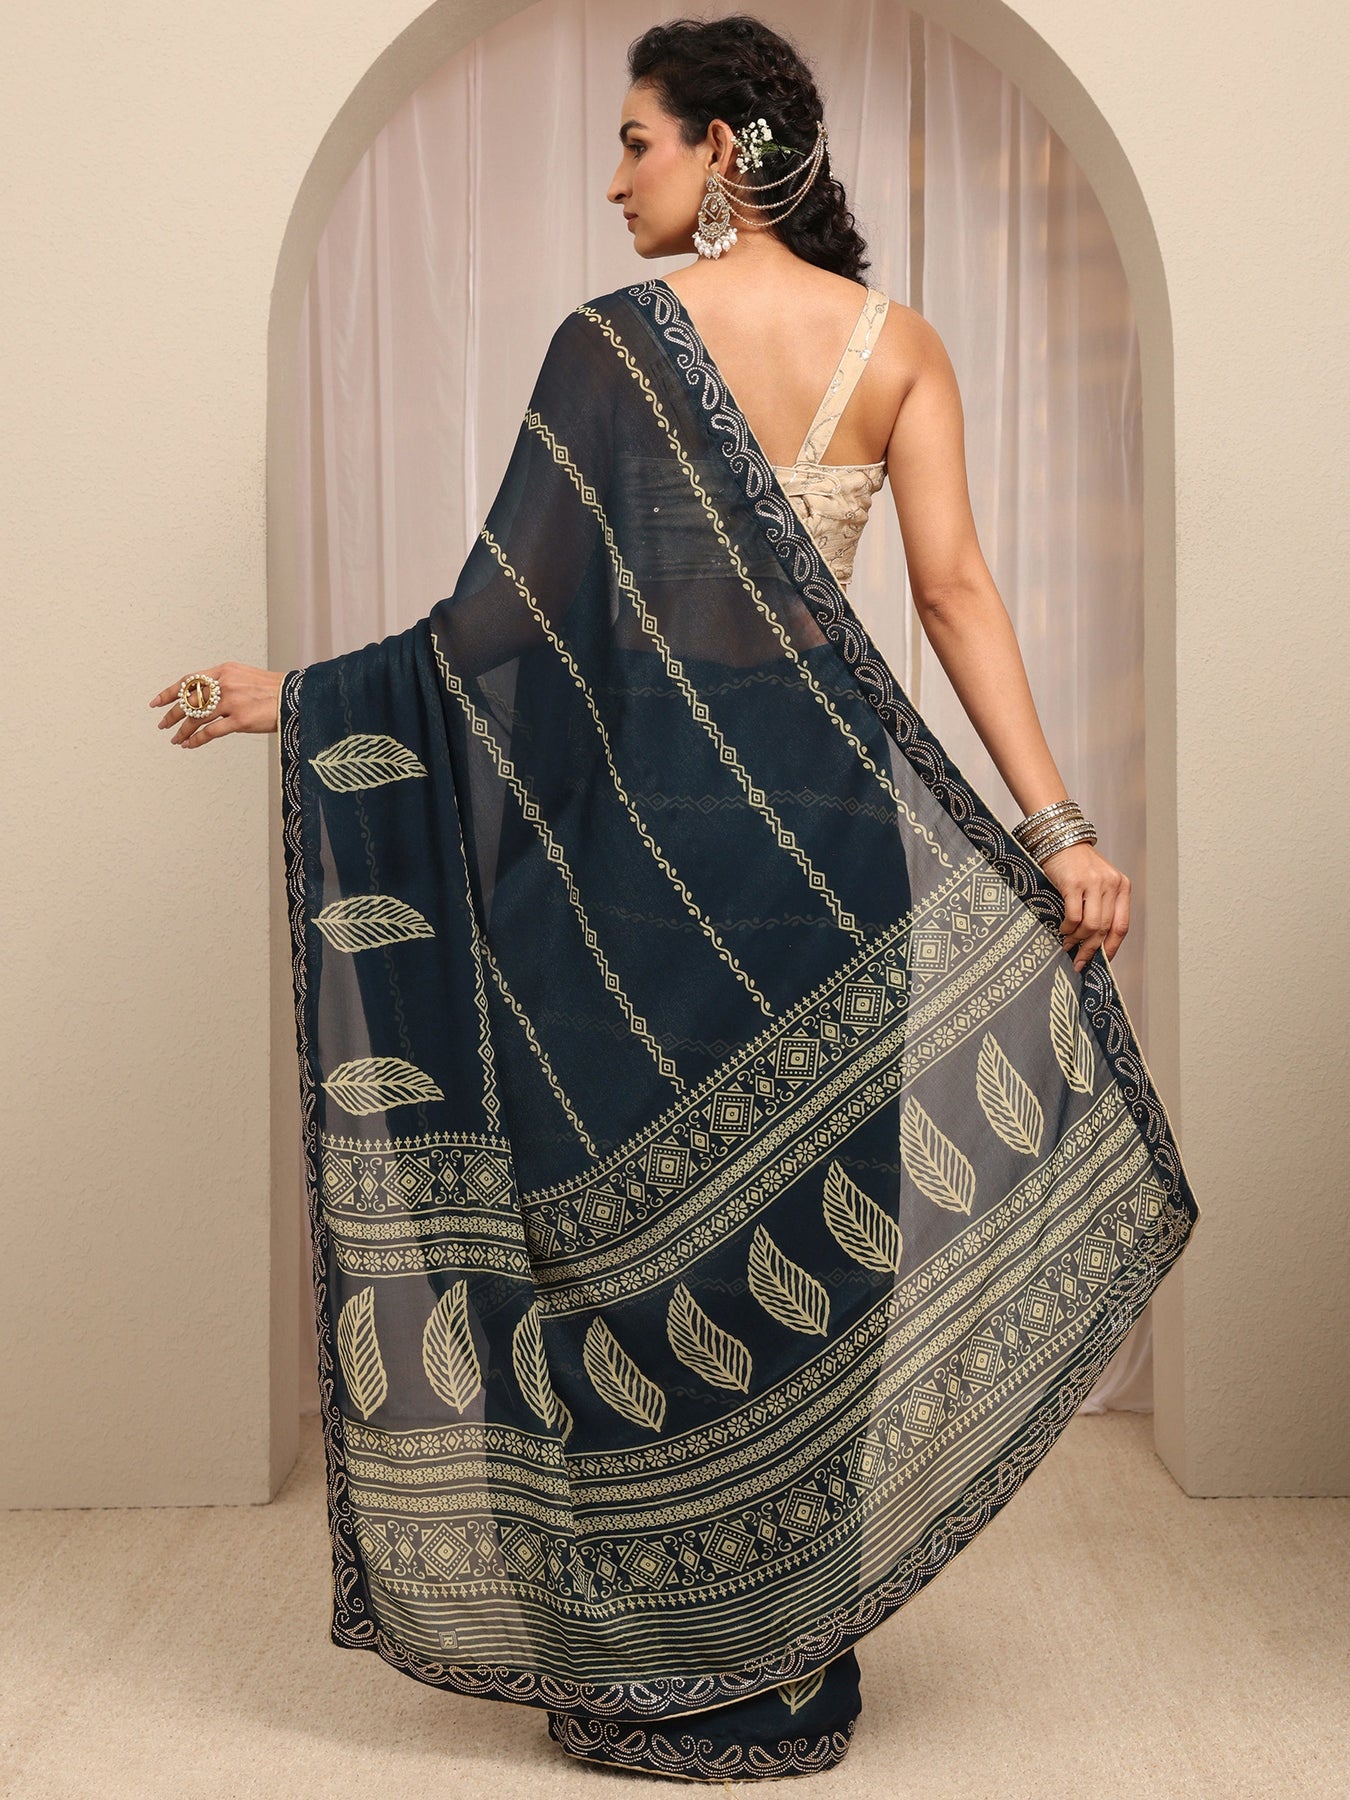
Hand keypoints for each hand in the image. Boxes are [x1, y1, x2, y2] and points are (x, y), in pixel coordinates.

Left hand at [149, 664, 283, 746]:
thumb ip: (225, 684)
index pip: (189, 680)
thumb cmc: (274, 691)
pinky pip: (210, 732)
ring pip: (196, 717)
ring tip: (175, 739)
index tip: (156, 702)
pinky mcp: (241, 720)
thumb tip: (205, 700)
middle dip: (172, 714)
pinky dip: (196, 740)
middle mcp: (226, 683)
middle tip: (162, 725)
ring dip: (182, 730)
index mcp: (225, 671)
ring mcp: (232, 702)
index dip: (170, 692)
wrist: (298, 697)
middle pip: (189, 700)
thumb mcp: (246, 678)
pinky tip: (189, 745)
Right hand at [1038, 840, 1130, 972]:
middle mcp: (1111, 885)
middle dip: (1091, 950)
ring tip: (1068, 945)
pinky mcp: (1074, 883)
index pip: (1122, 926)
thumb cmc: (1077, 864)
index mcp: (1122, 887)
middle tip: (1080, 962)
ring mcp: (1093, 883)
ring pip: (1091, 925)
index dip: (1112, 948)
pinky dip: (1067, 928)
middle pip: (1105, 928)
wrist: (1060, 839)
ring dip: (1077, 940)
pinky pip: (1073, 916)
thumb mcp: (1098, 883)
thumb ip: (1102, 906)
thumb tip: (1096, 941)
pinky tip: (1062, 929)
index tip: (1102, 962)